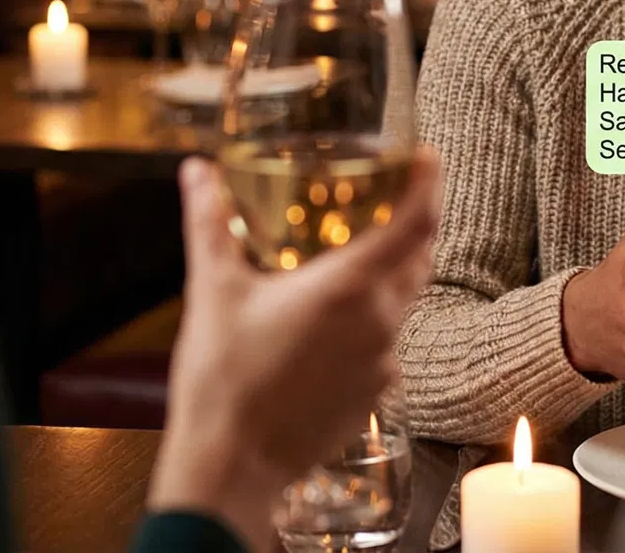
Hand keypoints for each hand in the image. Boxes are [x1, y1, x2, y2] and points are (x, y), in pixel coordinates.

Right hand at [148, 151, 442, 549]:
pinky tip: (335, 318)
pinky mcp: (376, 394)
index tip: (425, 157)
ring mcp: (382, 362)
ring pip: (404, 300)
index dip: (428, 183)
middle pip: (419, 258)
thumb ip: (210, 223)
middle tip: (393, 195)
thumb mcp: (213, 290)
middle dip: (414, 222)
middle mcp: (379, 323)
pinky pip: (386, 341)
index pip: (415, 223)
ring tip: (358, 251)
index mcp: (348, 289)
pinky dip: (373, 318)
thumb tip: (196, 171)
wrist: (231, 465)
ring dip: (392, 271)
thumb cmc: (222, 380)